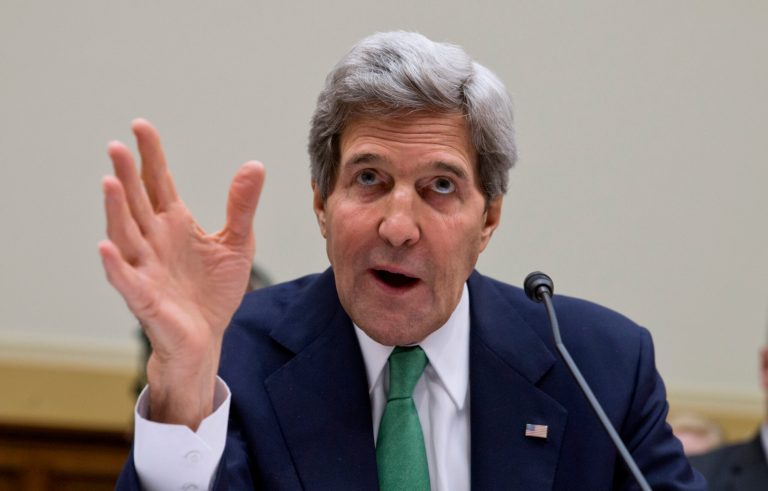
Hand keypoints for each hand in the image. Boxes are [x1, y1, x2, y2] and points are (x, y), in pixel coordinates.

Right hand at [99, 119, 264, 428]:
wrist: (205, 338)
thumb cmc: (214, 291)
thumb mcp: (237, 243)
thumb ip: (241, 206)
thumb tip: (255, 165)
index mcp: (175, 224)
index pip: (159, 183)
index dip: (150, 156)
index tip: (140, 126)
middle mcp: (154, 240)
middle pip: (137, 202)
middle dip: (127, 175)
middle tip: (117, 146)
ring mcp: (145, 267)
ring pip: (126, 233)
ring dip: (116, 210)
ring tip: (110, 183)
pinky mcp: (144, 297)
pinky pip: (125, 279)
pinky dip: (115, 264)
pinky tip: (107, 246)